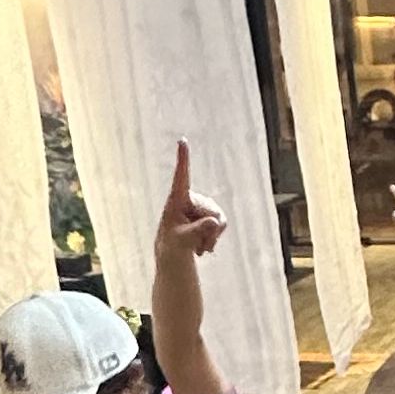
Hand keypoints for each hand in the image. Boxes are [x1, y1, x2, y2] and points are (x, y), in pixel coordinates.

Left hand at [155, 140, 227, 262]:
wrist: (176, 253)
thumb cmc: (172, 246)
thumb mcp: (183, 242)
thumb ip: (198, 231)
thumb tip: (216, 221)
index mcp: (176, 200)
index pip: (181, 176)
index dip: (183, 159)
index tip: (181, 140)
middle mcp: (190, 197)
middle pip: (210, 209)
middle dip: (209, 230)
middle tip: (198, 249)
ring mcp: (200, 204)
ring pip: (219, 217)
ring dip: (212, 236)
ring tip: (198, 247)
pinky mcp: (208, 212)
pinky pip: (222, 222)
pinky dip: (215, 236)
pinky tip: (204, 245)